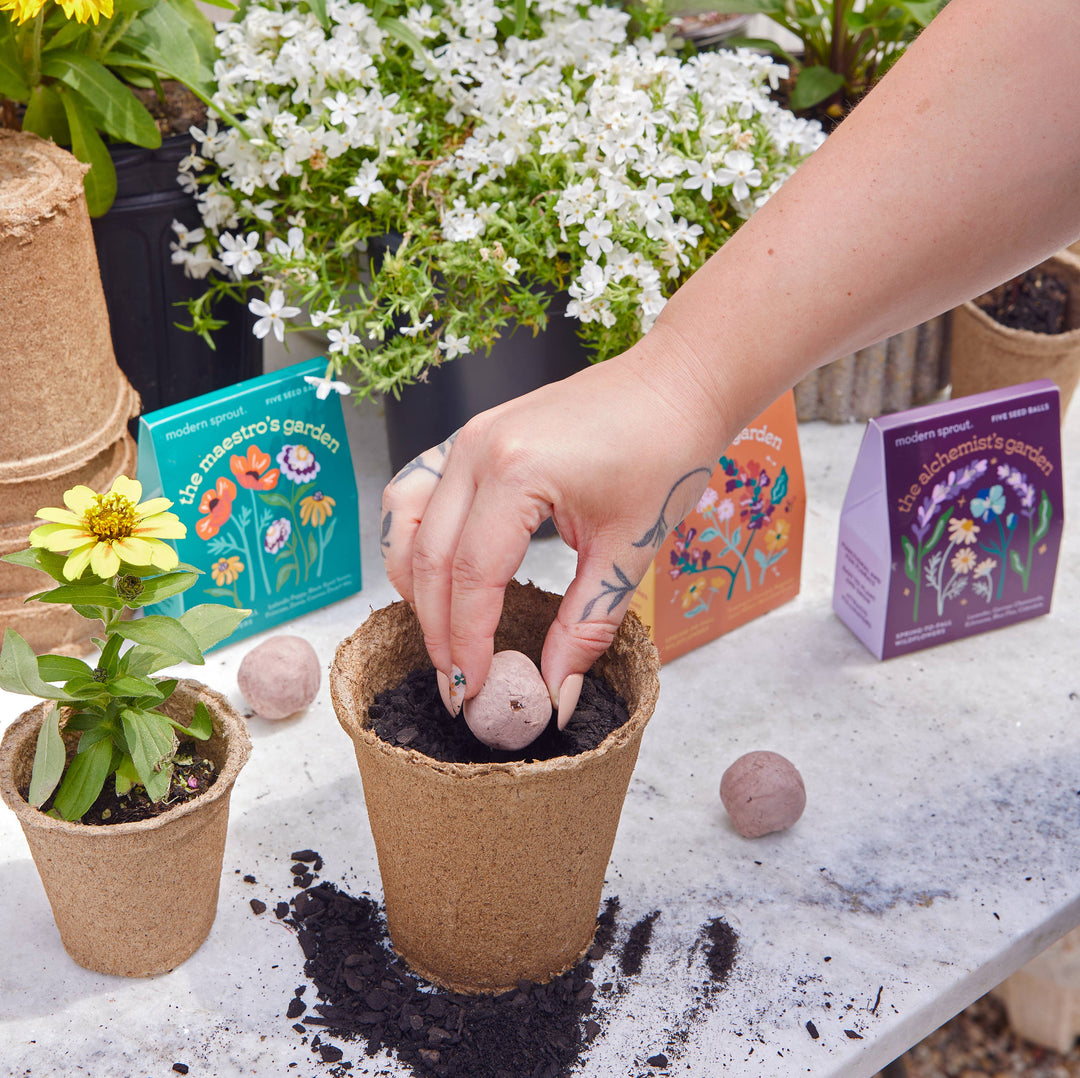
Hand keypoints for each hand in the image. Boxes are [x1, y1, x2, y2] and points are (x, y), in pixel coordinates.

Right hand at [380, 327, 728, 720]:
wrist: (676, 386)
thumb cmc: (665, 455)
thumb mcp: (628, 551)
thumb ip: (585, 629)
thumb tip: (557, 696)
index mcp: (517, 472)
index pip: (471, 577)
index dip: (468, 644)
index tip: (473, 694)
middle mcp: (476, 450)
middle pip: (430, 558)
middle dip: (437, 630)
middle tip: (456, 685)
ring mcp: (467, 437)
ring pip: (407, 523)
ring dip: (415, 585)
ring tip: (442, 633)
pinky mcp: (471, 436)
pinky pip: (415, 492)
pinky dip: (415, 539)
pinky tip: (434, 573)